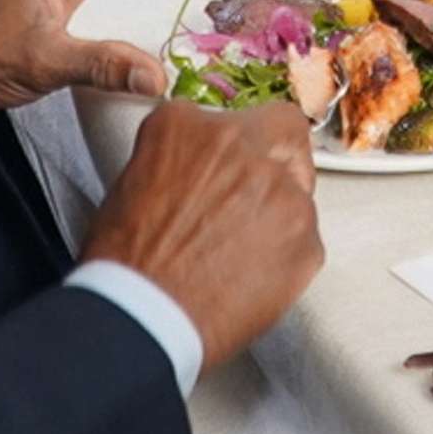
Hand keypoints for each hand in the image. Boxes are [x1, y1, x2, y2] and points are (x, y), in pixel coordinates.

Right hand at [82, 102, 320, 372]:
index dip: (242, 143)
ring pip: (299, 191)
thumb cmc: (126, 261)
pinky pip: (306, 240)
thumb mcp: (136, 178)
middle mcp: (240, 145)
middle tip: (259, 199)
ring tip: (242, 254)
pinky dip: (286, 257)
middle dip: (279, 158)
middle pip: (285, 132)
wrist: (140, 318)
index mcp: (187, 125)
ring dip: (279, 213)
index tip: (242, 162)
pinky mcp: (306, 239)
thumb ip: (181, 156)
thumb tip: (203, 167)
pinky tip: (251, 278)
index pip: (236, 115)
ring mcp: (280, 190)